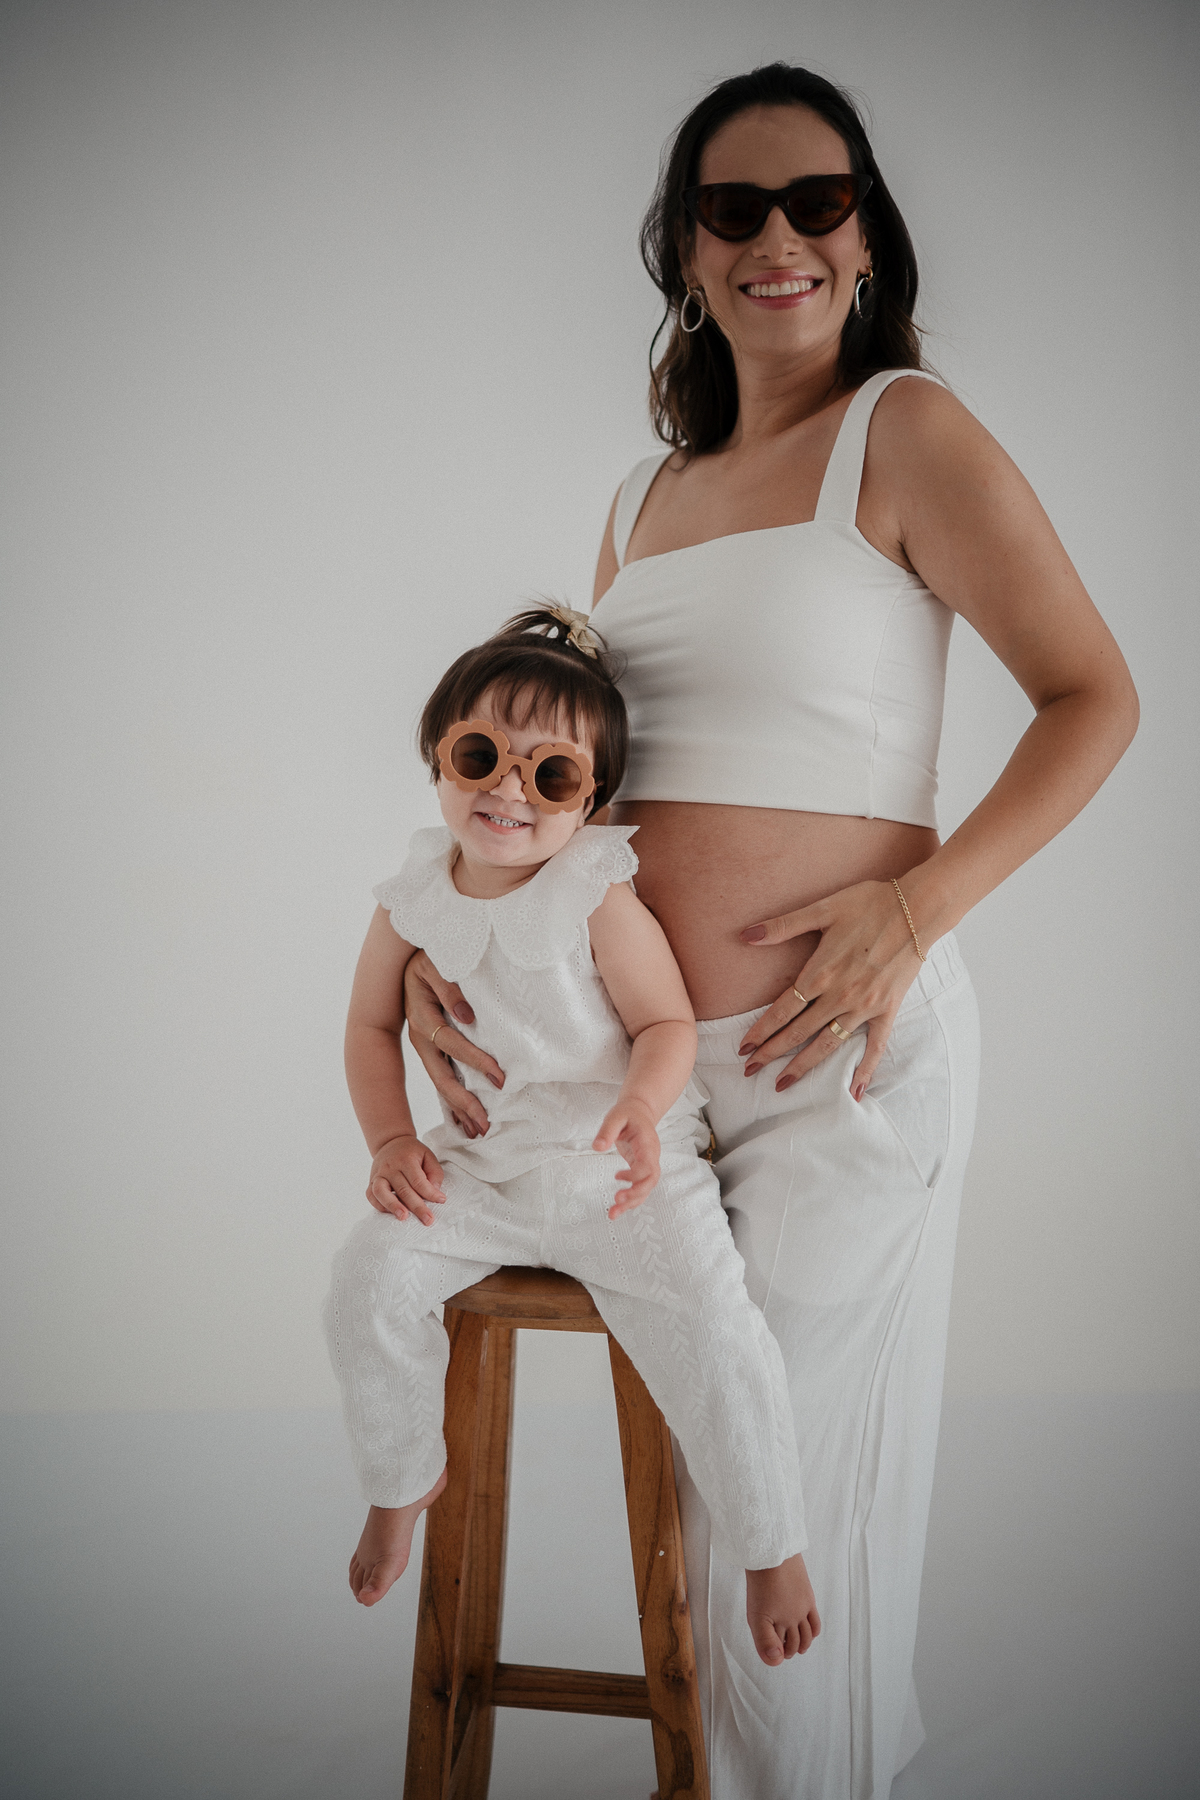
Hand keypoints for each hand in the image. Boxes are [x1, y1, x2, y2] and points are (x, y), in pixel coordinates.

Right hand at [367, 1133, 446, 1225]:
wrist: (391, 1142)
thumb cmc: (412, 1153)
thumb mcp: (428, 1156)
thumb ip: (434, 1173)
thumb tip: (434, 1191)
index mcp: (406, 1160)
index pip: (418, 1180)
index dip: (430, 1193)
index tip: (441, 1201)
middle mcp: (390, 1167)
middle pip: (403, 1190)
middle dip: (417, 1207)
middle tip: (428, 1220)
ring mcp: (378, 1175)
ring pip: (381, 1192)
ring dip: (392, 1206)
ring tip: (403, 1217)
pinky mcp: (371, 1182)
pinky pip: (371, 1196)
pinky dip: (380, 1206)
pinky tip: (391, 1213)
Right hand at [402, 950, 505, 1139]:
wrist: (410, 955)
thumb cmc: (429, 955)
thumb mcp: (435, 962)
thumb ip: (450, 986)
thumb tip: (468, 1016)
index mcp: (423, 1016)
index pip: (453, 1045)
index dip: (476, 1062)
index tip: (501, 1079)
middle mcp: (421, 1036)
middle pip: (442, 1076)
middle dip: (464, 1102)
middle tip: (485, 1125)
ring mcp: (424, 1043)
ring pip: (440, 1081)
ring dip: (458, 1107)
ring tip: (477, 1130)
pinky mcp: (431, 1045)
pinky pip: (442, 1075)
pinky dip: (452, 1098)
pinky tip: (462, 1115)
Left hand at [593, 1099, 661, 1217]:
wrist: (639, 1111)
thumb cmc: (627, 1113)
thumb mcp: (615, 1116)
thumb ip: (607, 1131)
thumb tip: (597, 1147)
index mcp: (648, 1144)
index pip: (648, 1166)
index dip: (635, 1175)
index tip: (617, 1176)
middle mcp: (652, 1156)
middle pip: (650, 1181)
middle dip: (635, 1195)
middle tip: (616, 1201)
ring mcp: (649, 1163)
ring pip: (646, 1188)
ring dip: (631, 1202)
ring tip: (613, 1213)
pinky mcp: (641, 1169)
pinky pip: (640, 1187)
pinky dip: (630, 1199)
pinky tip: (616, 1204)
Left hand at [738, 879, 923, 1099]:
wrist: (918, 909)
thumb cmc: (869, 903)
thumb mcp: (822, 908)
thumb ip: (783, 925)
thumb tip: (745, 934)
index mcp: (821, 972)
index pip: (782, 1010)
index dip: (761, 1031)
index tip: (743, 1048)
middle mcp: (839, 995)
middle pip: (798, 1032)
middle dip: (771, 1053)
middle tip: (749, 1071)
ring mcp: (864, 1006)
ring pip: (828, 1044)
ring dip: (803, 1066)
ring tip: (782, 1084)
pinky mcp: (887, 1010)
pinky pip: (875, 1047)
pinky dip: (865, 1070)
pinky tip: (854, 1091)